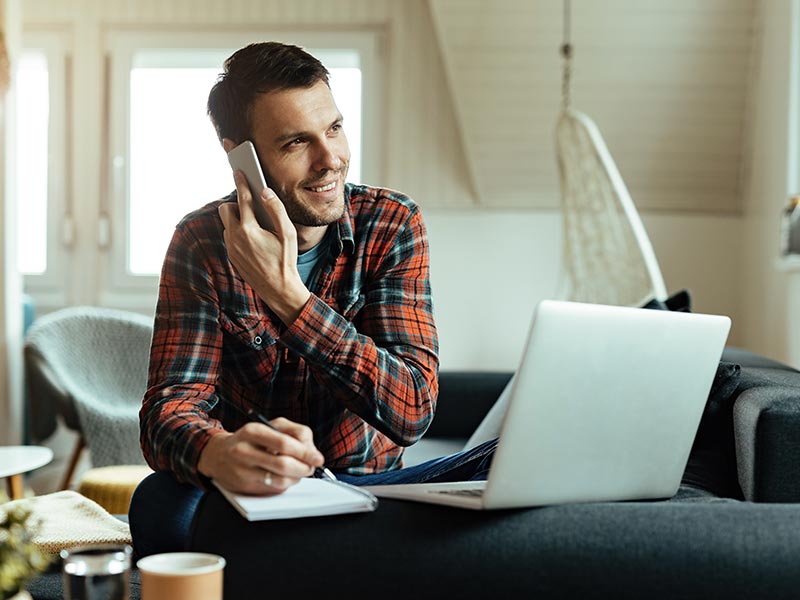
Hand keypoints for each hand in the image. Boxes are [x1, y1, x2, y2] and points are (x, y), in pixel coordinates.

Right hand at [198, 417, 324, 494]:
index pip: (285, 443)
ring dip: (296, 478)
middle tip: (311, 468)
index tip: (318, 458)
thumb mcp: (272, 426)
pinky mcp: (243, 486)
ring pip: (280, 480)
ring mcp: (242, 470)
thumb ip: (296, 433)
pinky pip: (273, 489)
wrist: (218, 454)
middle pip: (283, 464)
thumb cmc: (252, 439)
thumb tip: (312, 453)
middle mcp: (244, 450)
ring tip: (299, 472)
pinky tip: (285, 478)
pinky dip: (285, 485)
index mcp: (253, 431)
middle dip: (304, 468)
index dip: (306, 452)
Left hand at [218, 171, 309, 324]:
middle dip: (236, 204)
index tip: (239, 171)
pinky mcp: (231, 256)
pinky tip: (254, 239)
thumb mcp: (287, 234)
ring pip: (227, 224)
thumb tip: (266, 192)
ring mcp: (231, 248)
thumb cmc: (286, 261)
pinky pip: (230, 237)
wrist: (278, 289)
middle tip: (251, 207)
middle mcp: (235, 237)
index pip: (242, 198)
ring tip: (255, 225)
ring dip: (237, 220)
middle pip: (226, 209)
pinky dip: (238, 233)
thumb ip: (276, 209)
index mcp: (249, 229)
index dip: (241, 182)